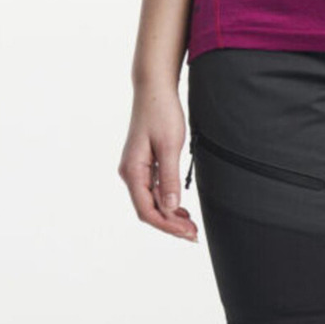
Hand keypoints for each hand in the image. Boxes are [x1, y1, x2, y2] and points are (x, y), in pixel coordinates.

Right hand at [118, 80, 199, 241]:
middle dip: (170, 224)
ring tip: (191, 225)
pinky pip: (153, 190)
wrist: (154, 89)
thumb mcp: (169, 146)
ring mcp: (135, 169)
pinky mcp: (143, 164)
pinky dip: (167, 202)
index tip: (188, 232)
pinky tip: (181, 209)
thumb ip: (169, 179)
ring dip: (170, 215)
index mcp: (133, 171)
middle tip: (194, 234)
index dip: (167, 225)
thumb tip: (171, 208)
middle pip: (148, 210)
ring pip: (151, 202)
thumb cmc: (161, 113)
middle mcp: (130, 173)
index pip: (147, 210)